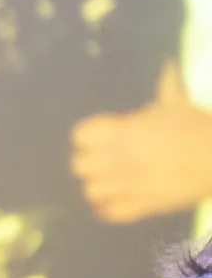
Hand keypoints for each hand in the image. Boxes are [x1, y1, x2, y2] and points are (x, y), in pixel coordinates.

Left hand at [71, 65, 211, 222]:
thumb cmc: (200, 127)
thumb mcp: (178, 103)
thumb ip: (164, 87)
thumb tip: (167, 65)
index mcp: (123, 131)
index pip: (80, 135)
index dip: (86, 137)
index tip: (95, 138)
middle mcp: (120, 157)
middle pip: (79, 165)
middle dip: (88, 162)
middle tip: (101, 161)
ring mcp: (129, 184)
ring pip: (91, 190)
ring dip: (98, 186)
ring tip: (108, 182)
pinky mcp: (143, 205)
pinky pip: (110, 213)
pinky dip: (108, 209)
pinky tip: (115, 202)